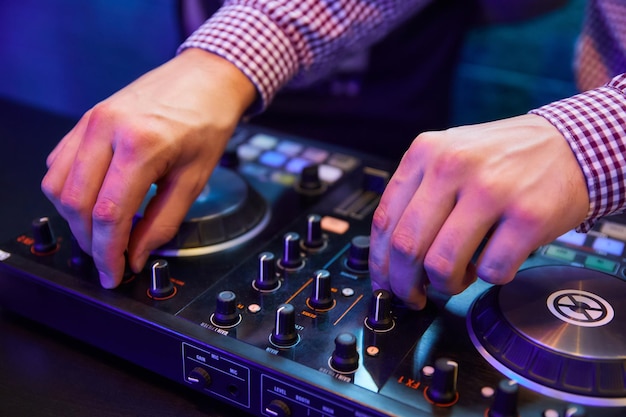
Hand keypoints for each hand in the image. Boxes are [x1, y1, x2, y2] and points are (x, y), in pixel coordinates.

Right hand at [41, 49, 255, 287]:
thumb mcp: (194, 179)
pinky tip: (93, 201)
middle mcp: (106, 128)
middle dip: (90, 241)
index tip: (114, 274)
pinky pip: (59, 163)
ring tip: (102, 234)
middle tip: (110, 259)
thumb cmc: (207, 124)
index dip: (108, 253)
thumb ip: (163, 222)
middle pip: (76, 203)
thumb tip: (137, 255)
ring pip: (57, 185)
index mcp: (140, 144)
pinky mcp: (85, 119)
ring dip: (75, 219)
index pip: (109, 214)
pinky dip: (68, 191)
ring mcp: (90, 120)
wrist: (204, 79)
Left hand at [369, 114, 588, 308]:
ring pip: (442, 265)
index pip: (383, 221)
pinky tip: (494, 261)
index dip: (379, 263)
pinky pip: (490, 271)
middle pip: (407, 247)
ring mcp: (491, 191)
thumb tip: (391, 258)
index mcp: (426, 152)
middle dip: (404, 285)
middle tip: (413, 296)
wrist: (573, 143)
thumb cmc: (504, 158)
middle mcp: (453, 166)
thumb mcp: (451, 155)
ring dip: (446, 285)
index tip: (383, 283)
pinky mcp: (528, 217)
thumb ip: (418, 195)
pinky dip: (488, 278)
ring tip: (457, 278)